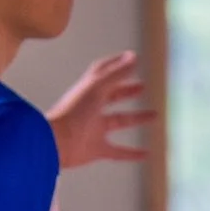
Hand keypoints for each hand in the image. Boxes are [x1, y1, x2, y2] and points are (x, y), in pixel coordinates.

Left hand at [49, 51, 154, 169]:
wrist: (55, 143)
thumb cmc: (72, 113)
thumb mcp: (97, 88)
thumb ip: (116, 74)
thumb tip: (133, 56)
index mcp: (88, 91)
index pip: (102, 74)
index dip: (116, 65)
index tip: (131, 59)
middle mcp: (90, 108)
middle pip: (111, 96)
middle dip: (127, 91)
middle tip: (142, 87)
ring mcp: (94, 129)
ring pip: (119, 121)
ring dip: (136, 118)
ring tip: (154, 115)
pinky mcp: (96, 149)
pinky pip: (118, 151)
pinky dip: (132, 153)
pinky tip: (145, 154)